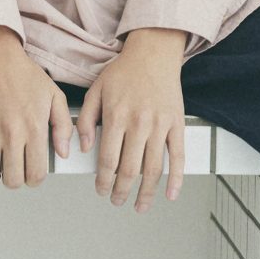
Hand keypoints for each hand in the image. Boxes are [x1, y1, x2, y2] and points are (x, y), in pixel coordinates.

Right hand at [0, 28, 73, 187]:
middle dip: (15, 181)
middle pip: (13, 179)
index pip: (36, 173)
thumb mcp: (54, 96)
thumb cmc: (23, 73)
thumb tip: (63, 151)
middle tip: (15, 172)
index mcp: (34, 127)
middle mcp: (12, 132)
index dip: (35, 180)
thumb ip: (63, 126)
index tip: (32, 175)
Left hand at [76, 31, 186, 211]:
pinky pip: (178, 156)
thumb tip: (82, 147)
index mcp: (117, 116)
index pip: (108, 160)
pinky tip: (170, 193)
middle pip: (129, 169)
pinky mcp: (177, 124)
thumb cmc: (124, 72)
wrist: (153, 53)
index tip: (101, 190)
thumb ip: (85, 120)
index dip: (103, 181)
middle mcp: (139, 123)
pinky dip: (176, 178)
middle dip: (121, 191)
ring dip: (146, 192)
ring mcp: (160, 125)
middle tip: (116, 200)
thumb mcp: (96, 91)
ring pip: (153, 168)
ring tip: (139, 205)